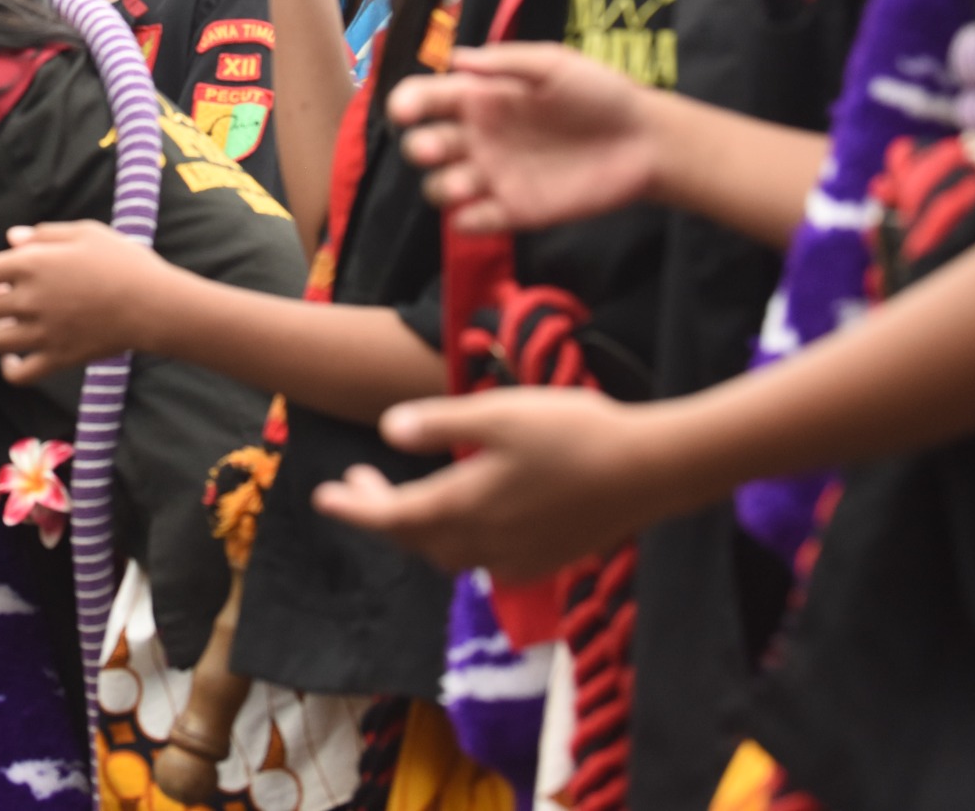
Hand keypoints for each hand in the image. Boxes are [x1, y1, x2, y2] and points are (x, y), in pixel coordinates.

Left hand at [0, 221, 174, 382]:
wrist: (153, 304)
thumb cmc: (123, 261)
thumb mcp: (85, 233)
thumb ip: (43, 235)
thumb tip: (11, 239)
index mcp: (31, 264)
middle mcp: (29, 299)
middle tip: (2, 297)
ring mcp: (42, 332)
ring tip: (11, 325)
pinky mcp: (58, 358)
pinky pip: (19, 374)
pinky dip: (10, 368)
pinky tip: (16, 359)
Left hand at [310, 390, 679, 581]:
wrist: (651, 471)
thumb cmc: (574, 432)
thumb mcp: (499, 414)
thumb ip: (440, 423)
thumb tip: (388, 431)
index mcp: (467, 506)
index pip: (392, 517)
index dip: (354, 508)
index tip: (323, 496)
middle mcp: (485, 543)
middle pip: (415, 538)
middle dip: (379, 513)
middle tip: (356, 479)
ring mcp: (517, 558)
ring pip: (447, 553)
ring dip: (415, 528)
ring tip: (400, 494)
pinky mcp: (545, 560)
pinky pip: (482, 560)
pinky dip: (455, 541)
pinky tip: (463, 516)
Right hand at [387, 43, 658, 232]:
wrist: (644, 141)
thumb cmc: (600, 93)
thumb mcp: (554, 63)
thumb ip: (506, 61)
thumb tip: (456, 57)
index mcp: (481, 98)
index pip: (427, 99)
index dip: (408, 103)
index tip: (406, 110)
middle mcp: (479, 138)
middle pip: (426, 146)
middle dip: (420, 147)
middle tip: (433, 148)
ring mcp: (494, 177)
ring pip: (442, 187)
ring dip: (442, 187)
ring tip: (466, 184)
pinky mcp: (515, 211)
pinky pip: (473, 222)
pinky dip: (467, 221)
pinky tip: (481, 212)